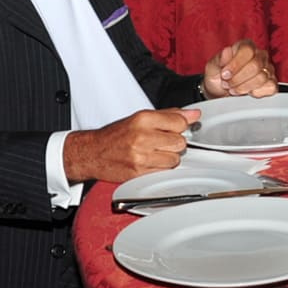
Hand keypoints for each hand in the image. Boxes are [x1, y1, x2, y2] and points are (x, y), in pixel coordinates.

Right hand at [61, 107, 196, 181]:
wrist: (93, 153)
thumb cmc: (116, 135)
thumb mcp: (140, 118)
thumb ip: (169, 115)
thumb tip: (194, 114)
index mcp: (143, 119)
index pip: (180, 122)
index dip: (179, 126)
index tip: (173, 128)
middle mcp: (142, 137)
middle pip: (180, 142)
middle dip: (174, 143)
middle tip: (161, 142)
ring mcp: (140, 156)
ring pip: (175, 159)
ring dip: (168, 157)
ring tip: (154, 152)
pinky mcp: (139, 173)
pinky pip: (164, 171)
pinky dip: (160, 168)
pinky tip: (150, 162)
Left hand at [202, 40, 275, 98]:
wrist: (219, 92)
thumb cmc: (217, 76)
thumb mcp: (212, 66)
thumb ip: (219, 58)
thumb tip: (228, 51)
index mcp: (246, 46)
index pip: (247, 50)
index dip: (236, 64)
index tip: (225, 74)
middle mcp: (259, 55)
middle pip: (255, 65)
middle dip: (238, 78)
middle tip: (227, 83)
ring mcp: (268, 69)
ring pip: (261, 78)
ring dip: (243, 87)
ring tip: (233, 88)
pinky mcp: (271, 83)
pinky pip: (270, 88)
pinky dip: (256, 93)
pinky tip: (247, 92)